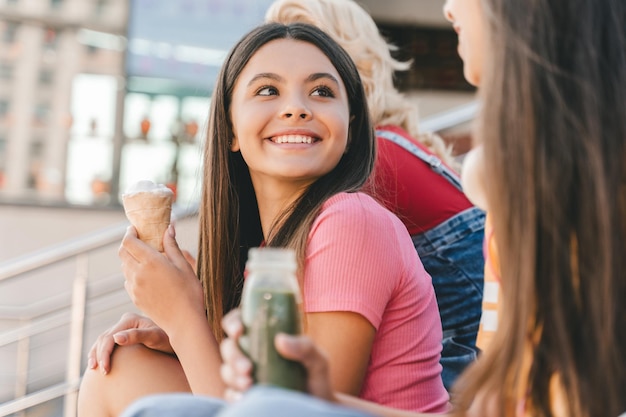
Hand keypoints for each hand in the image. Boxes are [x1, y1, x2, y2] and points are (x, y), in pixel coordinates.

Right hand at [87, 312, 172, 374]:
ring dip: (96, 354)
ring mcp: (124, 327)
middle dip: (99, 356)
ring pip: (102, 340)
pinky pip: (107, 342)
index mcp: (130, 319)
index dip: (105, 354)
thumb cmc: (168, 340)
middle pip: (104, 338)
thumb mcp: (155, 338)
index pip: (109, 337)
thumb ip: (137, 336)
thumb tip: (116, 338)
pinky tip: (98, 362)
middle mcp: (125, 321)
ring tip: (94, 369)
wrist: (176, 339)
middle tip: (102, 373)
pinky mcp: (124, 334)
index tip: (106, 370)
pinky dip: (100, 352)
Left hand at [118, 225, 205, 334]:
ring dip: (130, 258)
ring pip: (124, 267)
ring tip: (145, 258)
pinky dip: (132, 273)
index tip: (135, 229)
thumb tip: (169, 228)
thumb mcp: (184, 266)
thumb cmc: (189, 292)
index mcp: (151, 262)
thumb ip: (172, 246)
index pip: (129, 241)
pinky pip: (128, 280)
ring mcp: (134, 287)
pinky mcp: (135, 298)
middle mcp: (138, 273)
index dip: (129, 232)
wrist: (184, 321)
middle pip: (122, 252)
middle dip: (128, 243)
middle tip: (139, 240)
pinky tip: (146, 275)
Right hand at [219, 309, 335, 402]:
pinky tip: (242, 397)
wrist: (317, 405)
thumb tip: (280, 340)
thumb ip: (305, 347)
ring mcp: (246, 373)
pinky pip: (229, 392)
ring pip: (227, 369)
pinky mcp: (244, 393)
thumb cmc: (316, 378)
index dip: (233, 322)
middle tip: (248, 368)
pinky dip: (232, 394)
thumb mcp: (317, 359)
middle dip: (233, 356)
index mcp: (265, 335)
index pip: (240, 321)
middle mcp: (252, 352)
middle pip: (229, 346)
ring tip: (248, 385)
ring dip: (232, 376)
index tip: (240, 330)